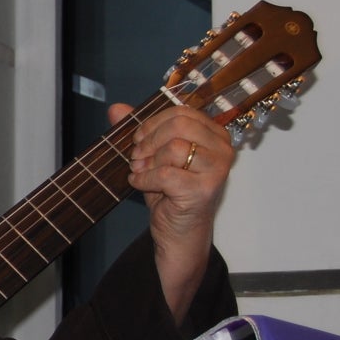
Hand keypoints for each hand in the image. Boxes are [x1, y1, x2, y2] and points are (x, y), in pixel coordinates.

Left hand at [110, 101, 233, 321]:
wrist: (178, 231)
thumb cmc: (170, 192)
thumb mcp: (153, 156)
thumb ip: (138, 131)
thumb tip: (116, 108)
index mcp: (215, 135)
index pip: (183, 112)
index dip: (153, 123)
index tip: (139, 139)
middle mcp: (223, 150)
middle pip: (179, 125)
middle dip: (149, 140)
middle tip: (137, 157)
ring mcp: (217, 170)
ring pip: (174, 148)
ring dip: (148, 162)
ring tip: (142, 173)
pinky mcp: (204, 190)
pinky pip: (166, 173)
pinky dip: (145, 179)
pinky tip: (141, 185)